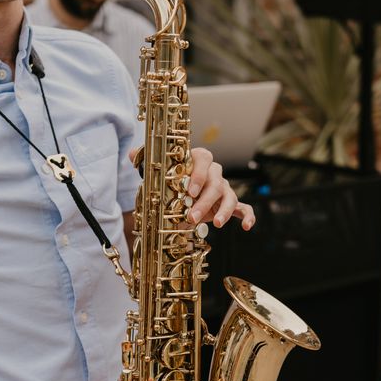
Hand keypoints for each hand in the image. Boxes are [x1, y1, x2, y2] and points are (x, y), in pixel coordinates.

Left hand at [129, 146, 254, 230]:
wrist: (182, 196)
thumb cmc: (172, 182)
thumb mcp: (158, 173)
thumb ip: (146, 162)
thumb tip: (132, 153)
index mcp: (198, 161)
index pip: (204, 158)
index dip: (198, 174)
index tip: (188, 191)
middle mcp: (214, 173)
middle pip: (216, 183)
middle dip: (204, 202)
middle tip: (191, 217)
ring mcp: (224, 189)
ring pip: (230, 196)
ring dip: (223, 211)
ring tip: (216, 224)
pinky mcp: (231, 204)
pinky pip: (243, 208)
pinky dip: (247, 216)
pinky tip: (246, 227)